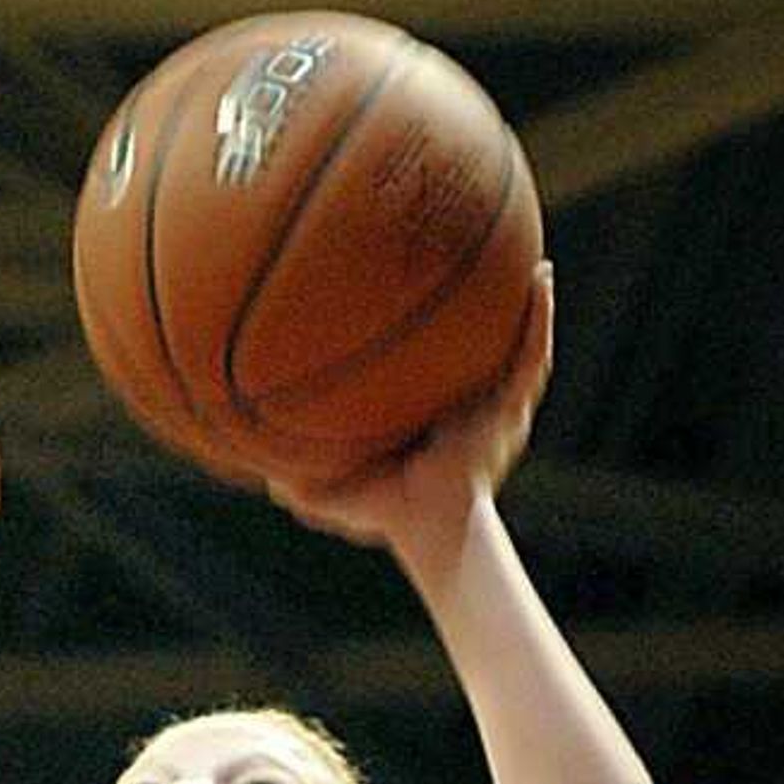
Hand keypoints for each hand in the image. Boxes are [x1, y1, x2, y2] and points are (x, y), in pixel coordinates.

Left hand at [268, 263, 555, 580]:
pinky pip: (529, 355)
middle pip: (473, 341)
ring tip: (531, 259)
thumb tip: (240, 457)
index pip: (427, 363)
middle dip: (480, 302)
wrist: (430, 531)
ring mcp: (493, 404)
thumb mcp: (326, 485)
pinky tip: (542, 280)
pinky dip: (539, 318)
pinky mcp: (511, 407)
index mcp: (426, 414)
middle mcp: (463, 402)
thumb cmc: (385, 514)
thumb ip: (288, 469)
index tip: (408, 282)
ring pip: (512, 341)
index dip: (424, 328)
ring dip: (523, 299)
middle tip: (474, 252)